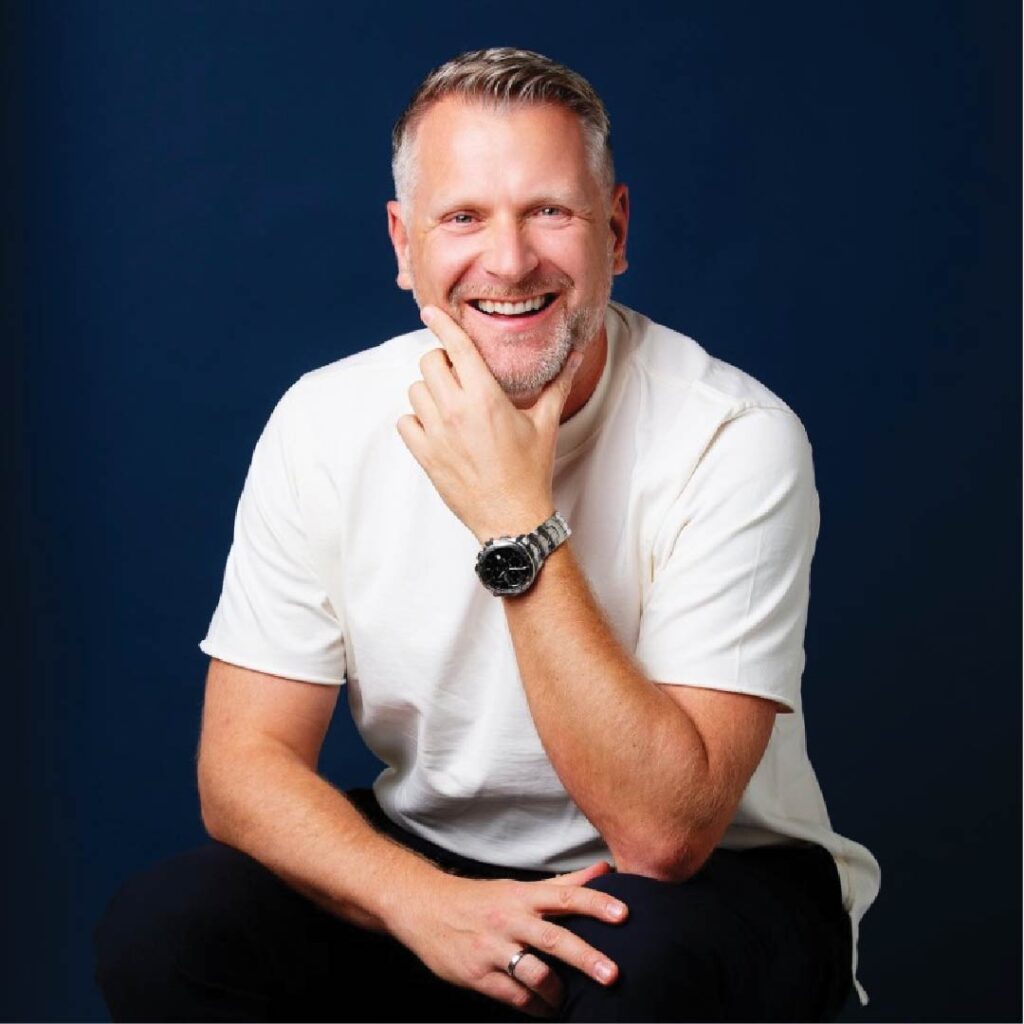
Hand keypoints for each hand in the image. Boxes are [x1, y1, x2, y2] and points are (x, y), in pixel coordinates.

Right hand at [390, 860, 626, 1017]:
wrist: (425, 908)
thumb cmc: (480, 899)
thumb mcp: (519, 888)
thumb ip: (564, 884)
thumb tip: (605, 871)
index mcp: (522, 895)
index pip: (565, 895)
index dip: (595, 903)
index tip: (623, 914)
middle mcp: (510, 919)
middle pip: (554, 939)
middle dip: (586, 958)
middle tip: (613, 974)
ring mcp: (493, 948)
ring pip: (534, 973)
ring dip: (558, 991)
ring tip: (568, 1000)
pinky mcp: (478, 974)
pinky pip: (514, 996)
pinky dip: (535, 1006)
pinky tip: (546, 1008)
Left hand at [396, 305, 582, 541]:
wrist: (512, 517)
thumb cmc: (530, 471)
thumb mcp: (545, 424)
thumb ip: (558, 385)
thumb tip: (576, 356)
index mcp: (486, 397)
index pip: (456, 347)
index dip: (441, 324)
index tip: (430, 312)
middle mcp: (456, 411)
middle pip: (429, 363)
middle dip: (442, 362)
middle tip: (457, 375)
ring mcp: (437, 434)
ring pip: (415, 390)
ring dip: (429, 391)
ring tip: (449, 403)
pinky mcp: (425, 455)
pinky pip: (405, 422)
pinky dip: (416, 420)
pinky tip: (436, 427)